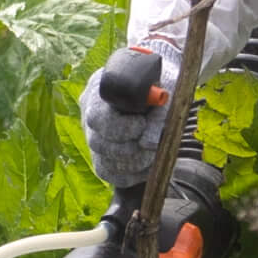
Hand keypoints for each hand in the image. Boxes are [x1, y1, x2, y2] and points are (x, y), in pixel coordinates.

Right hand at [79, 37, 179, 184]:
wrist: (165, 86)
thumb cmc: (165, 82)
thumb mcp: (167, 89)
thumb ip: (160, 112)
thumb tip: (147, 144)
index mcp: (100, 89)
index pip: (97, 117)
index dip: (121, 127)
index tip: (143, 124)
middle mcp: (91, 112)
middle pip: (98, 143)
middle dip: (131, 149)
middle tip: (154, 144)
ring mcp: (95, 134)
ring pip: (104, 162)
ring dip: (134, 163)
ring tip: (155, 153)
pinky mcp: (103, 153)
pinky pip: (110, 173)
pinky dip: (131, 174)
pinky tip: (148, 164)